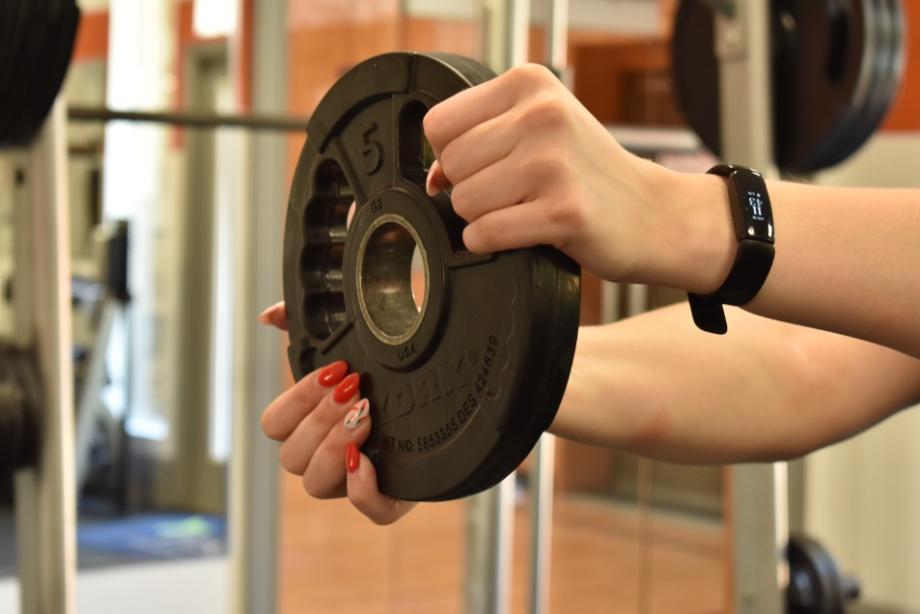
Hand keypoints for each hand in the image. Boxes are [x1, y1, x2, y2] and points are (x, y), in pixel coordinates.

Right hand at [258, 302, 415, 524]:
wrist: (446, 390)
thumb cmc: (387, 370)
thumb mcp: (352, 340)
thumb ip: (306, 324)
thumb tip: (270, 315)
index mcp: (308, 424)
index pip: (274, 424)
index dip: (296, 399)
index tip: (334, 372)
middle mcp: (324, 456)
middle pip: (291, 456)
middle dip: (320, 419)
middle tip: (354, 390)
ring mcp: (354, 480)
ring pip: (317, 485)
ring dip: (334, 447)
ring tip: (365, 416)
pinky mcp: (392, 498)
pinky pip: (371, 512)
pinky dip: (363, 491)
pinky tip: (367, 460)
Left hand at [423, 63, 732, 292]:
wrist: (655, 213)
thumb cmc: (590, 173)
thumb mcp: (539, 129)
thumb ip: (479, 137)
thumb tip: (432, 177)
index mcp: (530, 84)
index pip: (439, 124)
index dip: (452, 154)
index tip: (486, 165)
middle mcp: (542, 115)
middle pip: (450, 165)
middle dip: (471, 188)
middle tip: (514, 191)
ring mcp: (553, 163)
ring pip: (463, 202)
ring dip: (485, 217)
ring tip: (526, 208)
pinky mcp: (562, 211)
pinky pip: (485, 234)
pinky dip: (493, 242)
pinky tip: (526, 231)